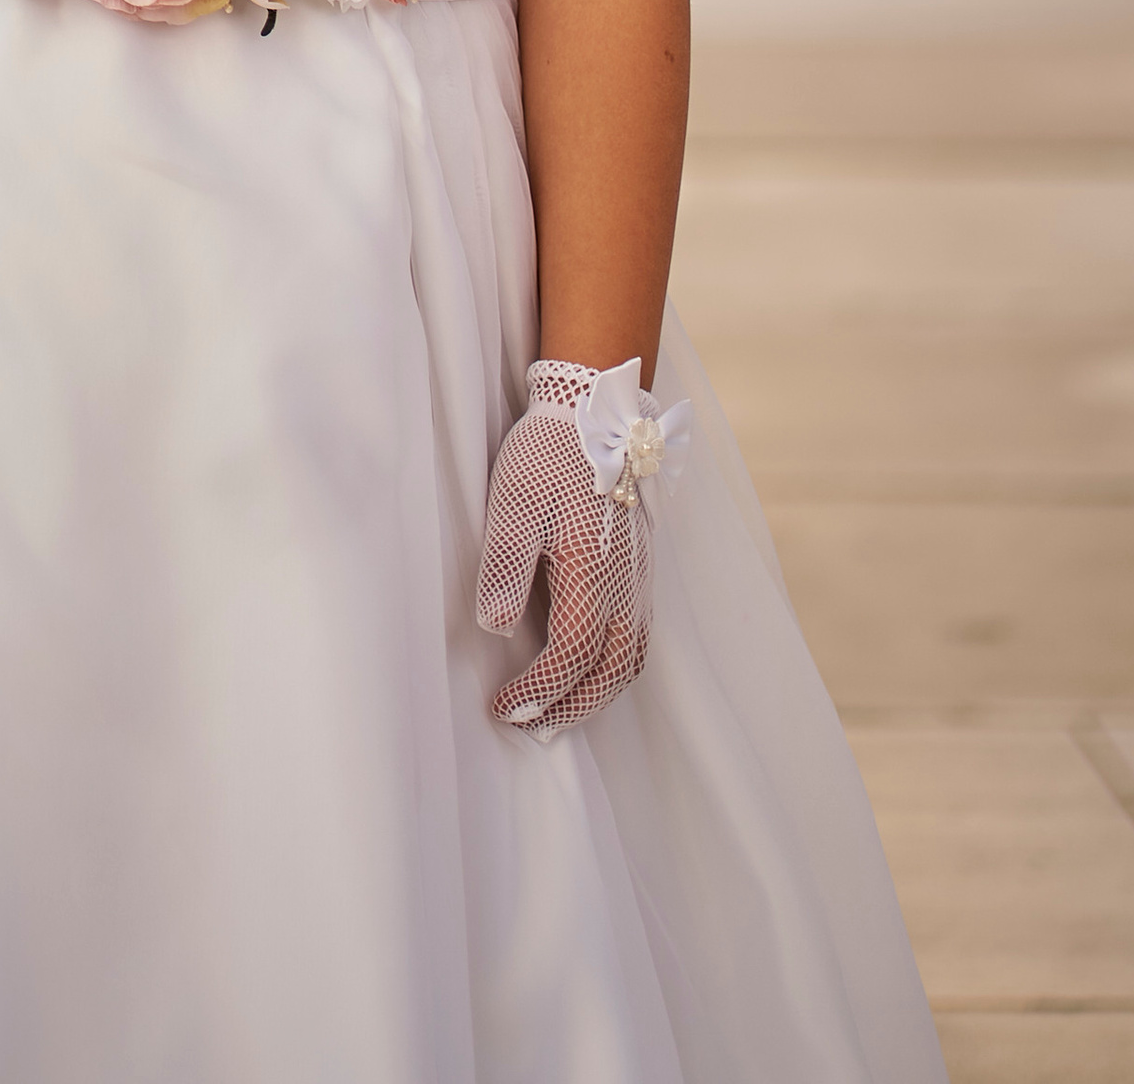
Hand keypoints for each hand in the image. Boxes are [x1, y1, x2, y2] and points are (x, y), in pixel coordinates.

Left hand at [478, 358, 688, 740]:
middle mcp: (625, 585)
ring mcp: (638, 576)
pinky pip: (638, 634)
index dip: (538, 691)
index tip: (503, 708)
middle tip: (530, 726)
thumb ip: (504, 567)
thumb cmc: (549, 453)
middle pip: (611, 671)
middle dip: (572, 707)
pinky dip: (615, 665)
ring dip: (598, 692)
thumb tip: (494, 628)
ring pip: (631, 657)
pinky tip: (589, 663)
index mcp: (593, 573)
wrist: (594, 406)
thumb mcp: (512, 504)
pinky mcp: (640, 565)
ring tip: (559, 710)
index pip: (572, 655)